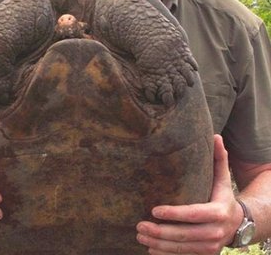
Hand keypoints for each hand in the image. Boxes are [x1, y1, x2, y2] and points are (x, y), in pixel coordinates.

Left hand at [136, 135, 242, 253]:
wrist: (238, 224)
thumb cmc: (222, 197)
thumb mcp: (222, 179)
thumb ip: (218, 159)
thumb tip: (215, 135)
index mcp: (218, 212)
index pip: (194, 213)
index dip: (174, 213)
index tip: (154, 209)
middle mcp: (216, 232)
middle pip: (185, 234)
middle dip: (160, 231)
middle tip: (139, 225)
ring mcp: (211, 246)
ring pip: (182, 248)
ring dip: (159, 244)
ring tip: (140, 235)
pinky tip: (151, 249)